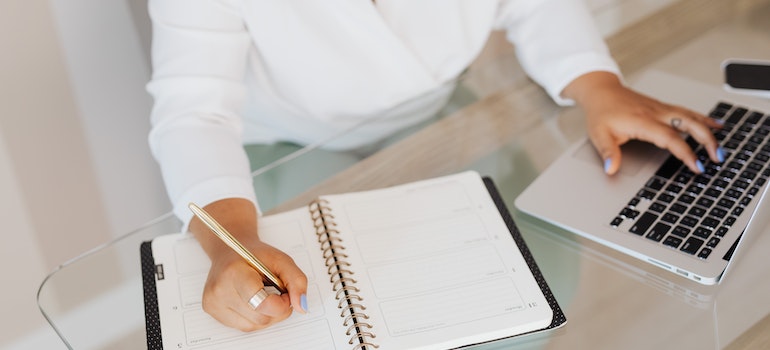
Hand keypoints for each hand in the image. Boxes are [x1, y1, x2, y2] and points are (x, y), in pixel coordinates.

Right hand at [190, 198, 307, 331]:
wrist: (229, 250)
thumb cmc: (254, 254)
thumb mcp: (281, 260)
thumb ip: (297, 281)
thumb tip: (301, 306)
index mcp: (233, 273)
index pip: (262, 304)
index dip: (281, 303)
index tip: (285, 293)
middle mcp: (219, 291)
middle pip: (260, 318)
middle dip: (276, 309)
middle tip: (276, 291)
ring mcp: (213, 304)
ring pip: (253, 326)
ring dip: (266, 314)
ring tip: (263, 294)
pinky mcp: (213, 312)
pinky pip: (244, 327)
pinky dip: (254, 317)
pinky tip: (253, 301)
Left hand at [563, 72, 724, 174]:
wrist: (601, 91)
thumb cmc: (601, 112)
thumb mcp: (598, 134)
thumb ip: (607, 152)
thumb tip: (611, 168)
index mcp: (642, 121)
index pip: (670, 138)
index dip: (685, 152)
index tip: (696, 166)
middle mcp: (656, 113)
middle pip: (689, 124)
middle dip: (707, 141)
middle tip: (718, 157)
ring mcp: (661, 108)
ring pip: (691, 117)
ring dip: (709, 130)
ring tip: (721, 146)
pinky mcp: (663, 107)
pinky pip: (687, 112)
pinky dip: (703, 119)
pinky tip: (716, 124)